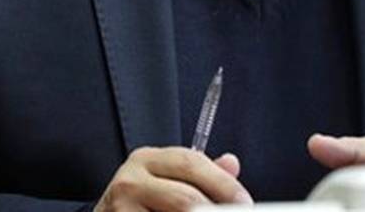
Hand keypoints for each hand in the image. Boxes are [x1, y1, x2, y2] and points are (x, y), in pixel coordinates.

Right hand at [94, 147, 251, 211]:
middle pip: (185, 198)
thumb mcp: (165, 182)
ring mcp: (120, 208)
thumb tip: (232, 163)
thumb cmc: (139, 204)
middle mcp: (130, 180)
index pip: (191, 162)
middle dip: (214, 211)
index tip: (244, 202)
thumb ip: (199, 174)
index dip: (223, 184)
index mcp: (147, 159)